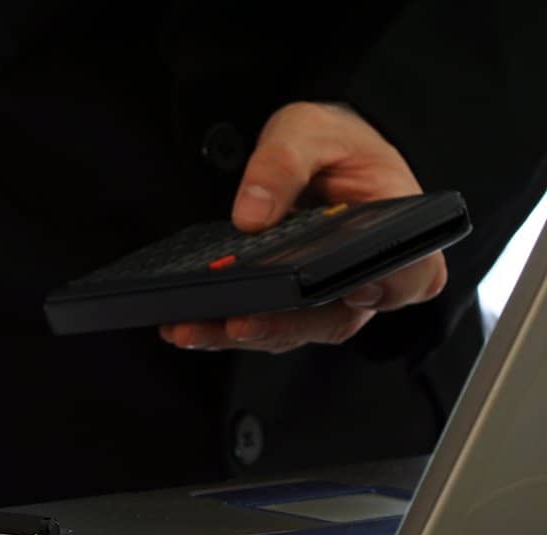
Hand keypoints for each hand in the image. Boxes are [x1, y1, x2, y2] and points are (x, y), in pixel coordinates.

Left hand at [161, 101, 447, 353]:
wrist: (311, 152)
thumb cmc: (328, 141)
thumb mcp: (306, 131)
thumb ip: (283, 163)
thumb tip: (251, 216)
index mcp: (396, 229)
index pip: (413, 274)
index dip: (391, 288)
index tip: (355, 291)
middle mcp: (367, 274)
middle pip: (338, 319)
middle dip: (284, 326)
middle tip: (238, 323)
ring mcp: (329, 296)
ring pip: (295, 332)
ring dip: (242, 336)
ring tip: (191, 329)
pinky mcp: (293, 304)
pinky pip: (265, 326)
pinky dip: (225, 330)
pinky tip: (187, 326)